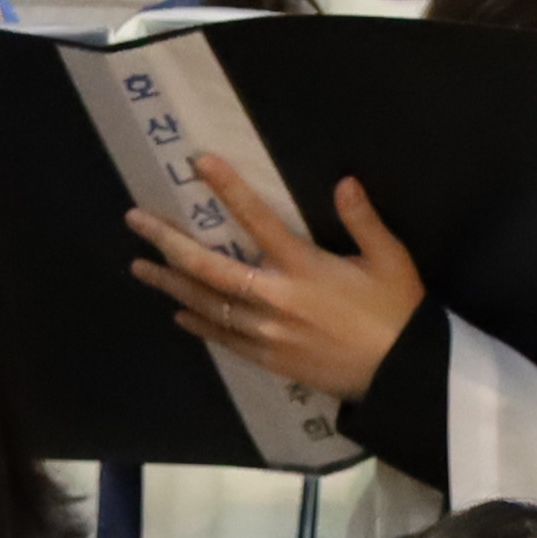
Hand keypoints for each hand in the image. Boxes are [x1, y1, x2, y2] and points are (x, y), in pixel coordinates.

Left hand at [122, 156, 424, 406]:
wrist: (400, 375)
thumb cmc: (397, 311)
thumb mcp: (390, 259)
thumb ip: (363, 220)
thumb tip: (343, 182)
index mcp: (303, 268)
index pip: (257, 220)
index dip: (227, 188)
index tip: (199, 163)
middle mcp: (275, 299)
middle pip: (209, 267)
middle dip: (168, 242)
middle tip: (136, 220)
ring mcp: (267, 332)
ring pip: (206, 304)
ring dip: (170, 283)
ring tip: (139, 267)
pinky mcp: (269, 359)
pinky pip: (223, 338)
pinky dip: (198, 323)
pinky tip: (178, 311)